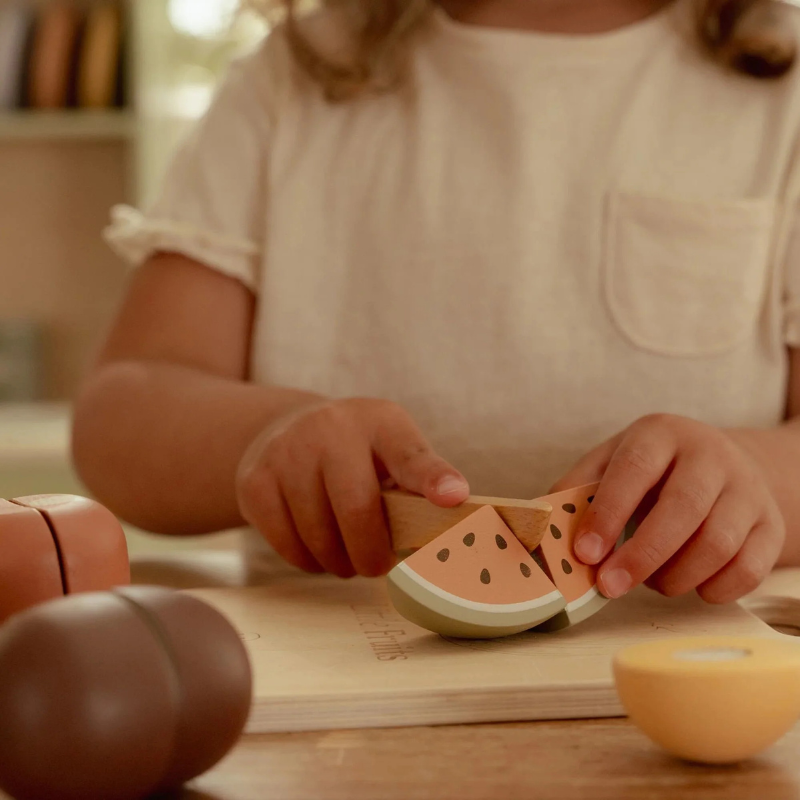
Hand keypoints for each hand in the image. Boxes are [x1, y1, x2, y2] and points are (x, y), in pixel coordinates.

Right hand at [235, 398, 468, 577]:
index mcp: (380, 422)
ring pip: (319, 537)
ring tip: (345, 553)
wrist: (288, 430)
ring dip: (338, 562)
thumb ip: (420, 481)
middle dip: (371, 554)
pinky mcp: (254, 481)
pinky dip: (307, 561)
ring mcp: (286, 451)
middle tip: (375, 565)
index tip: (452, 497)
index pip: (410, 453)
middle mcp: (330, 429)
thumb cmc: (357, 452)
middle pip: (357, 510)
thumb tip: (454, 516)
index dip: (432, 478)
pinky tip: (315, 545)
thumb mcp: (393, 450)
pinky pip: (288, 546)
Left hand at [551, 414, 784, 603]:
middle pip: (683, 510)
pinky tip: (688, 585)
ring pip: (718, 543)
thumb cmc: (651, 469)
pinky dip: (713, 589)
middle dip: (642, 556)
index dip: (608, 514)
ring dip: (675, 576)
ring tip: (650, 582)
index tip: (585, 553)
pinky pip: (749, 569)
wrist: (722, 463)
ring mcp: (747, 489)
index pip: (634, 470)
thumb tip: (539, 527)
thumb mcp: (609, 462)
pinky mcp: (771, 525)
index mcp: (661, 434)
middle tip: (609, 586)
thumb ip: (576, 490)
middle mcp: (710, 455)